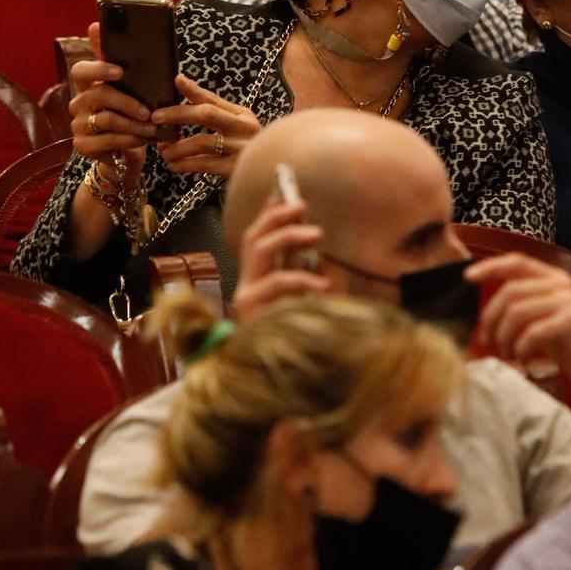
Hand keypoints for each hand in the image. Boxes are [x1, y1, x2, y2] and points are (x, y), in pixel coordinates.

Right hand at [69, 20, 157, 177]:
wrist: (126, 150)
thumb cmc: (130, 115)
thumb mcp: (131, 90)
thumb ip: (123, 62)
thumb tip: (99, 26)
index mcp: (88, 85)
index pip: (81, 70)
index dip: (99, 69)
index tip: (120, 71)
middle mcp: (78, 102)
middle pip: (99, 95)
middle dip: (128, 103)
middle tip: (148, 111)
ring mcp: (78, 124)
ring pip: (106, 119)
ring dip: (134, 125)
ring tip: (152, 128)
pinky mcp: (82, 145)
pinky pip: (107, 140)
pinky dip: (128, 140)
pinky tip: (141, 140)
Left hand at [151, 73, 260, 178]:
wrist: (273, 174)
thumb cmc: (249, 150)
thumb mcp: (238, 128)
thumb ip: (217, 116)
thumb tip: (184, 102)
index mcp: (243, 114)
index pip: (214, 98)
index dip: (194, 89)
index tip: (176, 80)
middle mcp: (244, 128)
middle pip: (206, 114)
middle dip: (177, 115)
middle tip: (156, 118)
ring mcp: (241, 148)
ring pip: (202, 141)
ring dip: (177, 146)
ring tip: (163, 151)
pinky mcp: (236, 169)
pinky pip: (205, 164)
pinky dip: (185, 164)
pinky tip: (174, 165)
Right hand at [232, 193, 329, 320]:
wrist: (296, 375)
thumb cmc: (307, 329)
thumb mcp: (314, 293)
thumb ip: (312, 267)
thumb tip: (315, 234)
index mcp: (259, 281)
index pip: (258, 239)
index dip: (269, 215)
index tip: (282, 194)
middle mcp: (248, 286)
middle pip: (253, 238)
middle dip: (276, 216)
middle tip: (302, 205)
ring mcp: (246, 297)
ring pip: (260, 250)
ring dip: (288, 234)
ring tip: (318, 233)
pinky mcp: (250, 311)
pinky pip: (277, 282)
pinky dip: (302, 278)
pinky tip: (324, 284)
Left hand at [465, 253, 570, 446]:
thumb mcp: (545, 320)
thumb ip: (525, 306)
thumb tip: (489, 309)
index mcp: (554, 278)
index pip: (517, 261)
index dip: (489, 267)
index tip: (467, 278)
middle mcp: (561, 284)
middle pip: (509, 292)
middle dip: (491, 319)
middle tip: (489, 343)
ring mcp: (569, 301)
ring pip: (516, 313)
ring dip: (504, 338)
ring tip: (507, 355)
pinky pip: (532, 332)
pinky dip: (521, 349)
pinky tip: (524, 362)